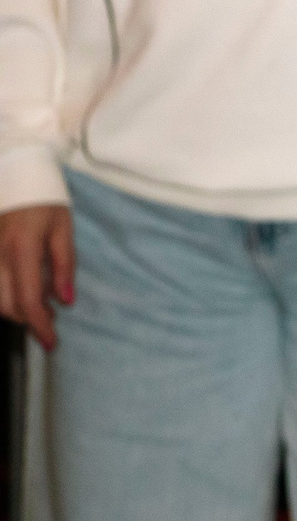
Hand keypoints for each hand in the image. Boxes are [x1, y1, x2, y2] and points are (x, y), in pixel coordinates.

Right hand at [0, 205, 74, 350]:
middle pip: (6, 305)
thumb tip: (65, 301)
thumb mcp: (63, 229)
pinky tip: (20, 292)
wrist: (15, 178)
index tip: (52, 342)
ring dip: (15, 309)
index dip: (39, 325)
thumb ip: (64, 265)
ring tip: (38, 305)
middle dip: (28, 318)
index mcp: (22, 248)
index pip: (27, 299)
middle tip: (50, 318)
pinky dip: (4, 296)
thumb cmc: (45, 202)